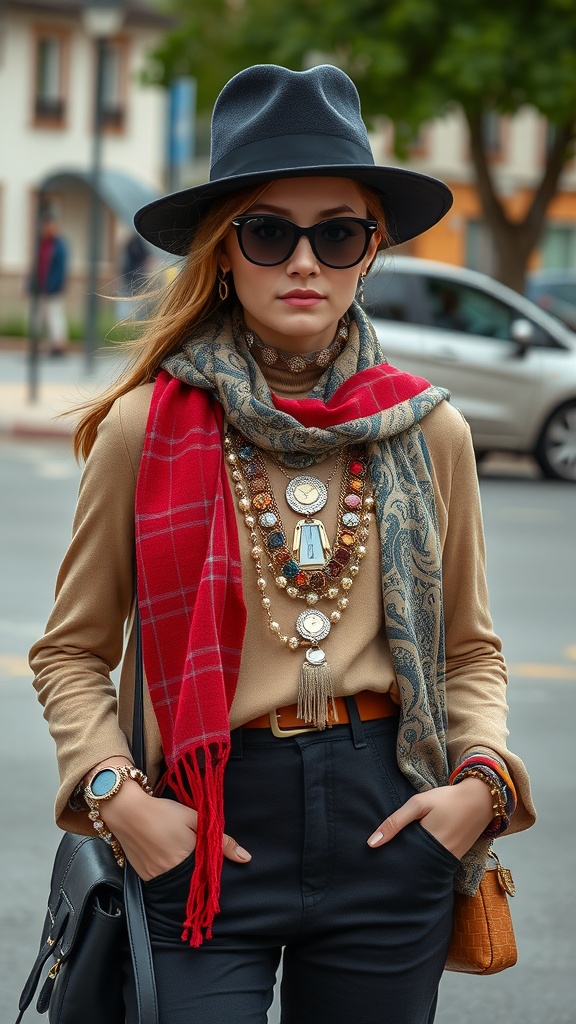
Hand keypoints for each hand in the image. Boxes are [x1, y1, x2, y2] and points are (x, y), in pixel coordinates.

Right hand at [100, 782, 251, 880]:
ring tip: (174, 849)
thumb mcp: (195, 820)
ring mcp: (154, 877)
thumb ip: (221, 841)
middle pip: (192, 880)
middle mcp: (170, 874)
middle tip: (188, 849)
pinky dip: (165, 870)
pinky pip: (160, 879)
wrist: (127, 810)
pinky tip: (162, 852)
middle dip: (197, 870)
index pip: (208, 876)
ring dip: (181, 870)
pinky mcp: (143, 876)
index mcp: (187, 860)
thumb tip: (245, 858)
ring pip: (176, 880)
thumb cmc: (163, 812)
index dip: (211, 868)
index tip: (210, 859)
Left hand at [367, 778, 493, 860]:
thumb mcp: (418, 804)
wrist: (480, 800)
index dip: (388, 860)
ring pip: (422, 867)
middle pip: (411, 867)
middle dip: (398, 864)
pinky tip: (415, 853)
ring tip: (396, 858)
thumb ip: (395, 822)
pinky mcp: (455, 859)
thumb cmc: (446, 800)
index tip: (374, 859)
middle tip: (382, 860)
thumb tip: (372, 843)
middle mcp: (439, 857)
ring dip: (410, 863)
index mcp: (427, 844)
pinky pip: (434, 865)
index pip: (401, 860)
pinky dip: (424, 861)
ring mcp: (449, 861)